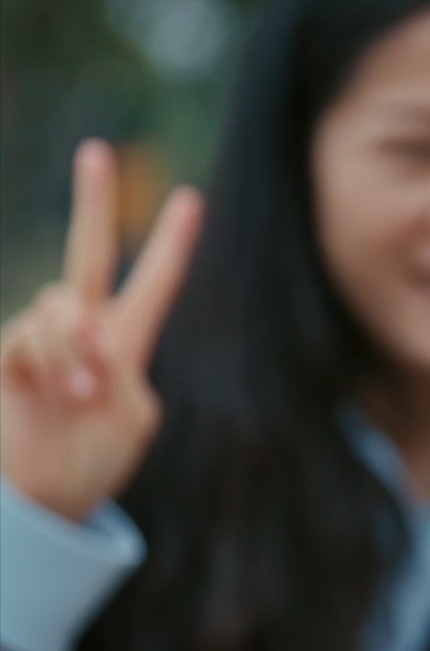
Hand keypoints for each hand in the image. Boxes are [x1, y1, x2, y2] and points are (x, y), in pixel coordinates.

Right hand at [1, 140, 202, 521]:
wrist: (45, 499)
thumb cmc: (94, 464)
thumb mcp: (131, 420)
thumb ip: (115, 368)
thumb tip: (82, 333)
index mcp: (127, 343)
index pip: (155, 284)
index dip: (172, 243)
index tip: (190, 199)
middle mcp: (84, 330)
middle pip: (89, 254)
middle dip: (92, 202)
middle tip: (95, 151)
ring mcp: (41, 340)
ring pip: (58, 306)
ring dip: (72, 349)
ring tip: (79, 398)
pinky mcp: (6, 356)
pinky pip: (24, 337)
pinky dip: (45, 362)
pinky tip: (53, 395)